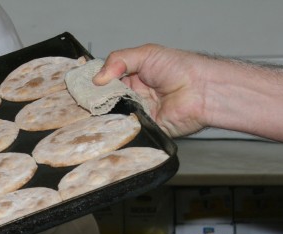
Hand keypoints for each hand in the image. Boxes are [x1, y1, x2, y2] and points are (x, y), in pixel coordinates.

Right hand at [93, 44, 210, 137]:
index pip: (106, 82)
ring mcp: (138, 114)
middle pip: (106, 101)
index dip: (94, 84)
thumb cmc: (180, 68)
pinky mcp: (144, 130)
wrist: (202, 91)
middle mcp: (133, 97)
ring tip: (94, 110)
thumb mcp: (146, 54)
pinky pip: (126, 131)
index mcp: (132, 78)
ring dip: (105, 114)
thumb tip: (97, 79)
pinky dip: (118, 127)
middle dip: (97, 100)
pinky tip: (110, 122)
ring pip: (113, 117)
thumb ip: (119, 60)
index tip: (81, 86)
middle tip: (85, 100)